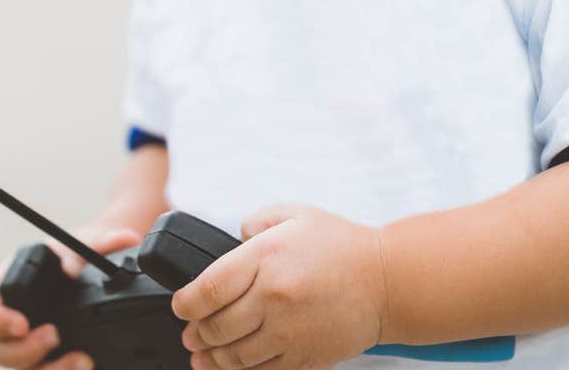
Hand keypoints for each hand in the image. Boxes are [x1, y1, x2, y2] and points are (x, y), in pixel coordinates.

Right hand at [0, 222, 144, 368]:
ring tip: (81, 361)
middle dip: (23, 351)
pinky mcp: (39, 360)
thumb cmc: (69, 257)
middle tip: (54, 338)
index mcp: (3, 287)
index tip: (21, 324)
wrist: (85, 276)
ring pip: (17, 369)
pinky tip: (85, 367)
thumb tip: (124, 240)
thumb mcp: (80, 245)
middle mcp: (5, 321)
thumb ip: (100, 242)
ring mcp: (20, 345)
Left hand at [171, 204, 387, 369]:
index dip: (185, 303)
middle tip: (189, 332)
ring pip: (234, 356)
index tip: (181, 305)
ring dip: (211, 358)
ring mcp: (289, 331)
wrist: (387, 281)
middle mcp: (274, 298)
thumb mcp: (293, 215)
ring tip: (202, 354)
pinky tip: (231, 366)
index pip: (207, 289)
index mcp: (266, 258)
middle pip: (216, 327)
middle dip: (195, 332)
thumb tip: (231, 240)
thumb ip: (254, 222)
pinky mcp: (304, 356)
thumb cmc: (340, 246)